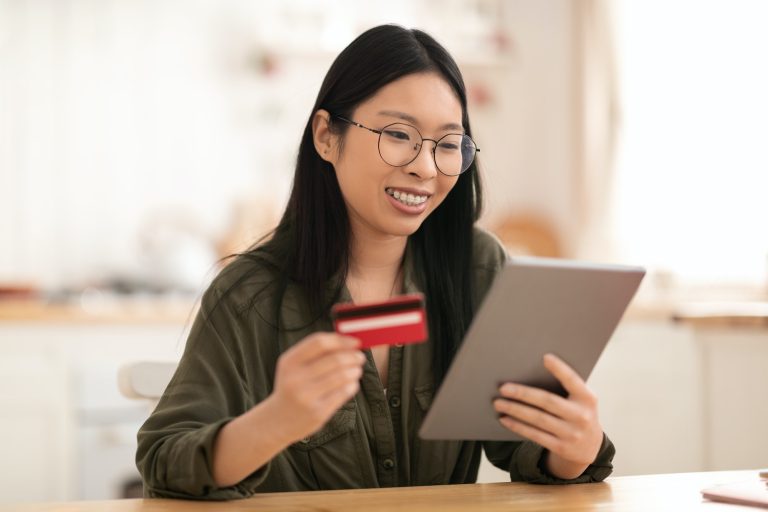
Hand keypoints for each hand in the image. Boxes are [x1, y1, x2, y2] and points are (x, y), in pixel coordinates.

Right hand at [270, 332, 364, 443]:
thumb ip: (316, 352)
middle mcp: (295, 378)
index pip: (319, 342)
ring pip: (342, 376)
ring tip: (357, 370)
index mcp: (289, 362)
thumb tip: (348, 341)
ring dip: (355, 370)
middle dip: (352, 356)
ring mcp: (306, 397)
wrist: (278, 420)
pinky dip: (352, 385)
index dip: (341, 340)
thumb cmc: (293, 386)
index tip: (355, 342)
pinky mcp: (318, 413)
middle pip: (334, 359)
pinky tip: (352, 384)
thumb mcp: (294, 366)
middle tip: (360, 357)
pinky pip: (343, 393)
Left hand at [493, 353, 603, 478]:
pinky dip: (518, 426)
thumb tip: (529, 373)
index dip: (560, 369)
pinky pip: (535, 435)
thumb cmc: (577, 412)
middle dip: (523, 394)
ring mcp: (572, 434)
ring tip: (498, 403)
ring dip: (515, 410)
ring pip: (538, 419)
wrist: (590, 447)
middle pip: (548, 402)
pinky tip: (505, 419)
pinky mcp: (561, 448)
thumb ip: (564, 388)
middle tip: (503, 388)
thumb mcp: (580, 399)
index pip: (573, 381)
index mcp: (587, 398)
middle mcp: (582, 416)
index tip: (545, 357)